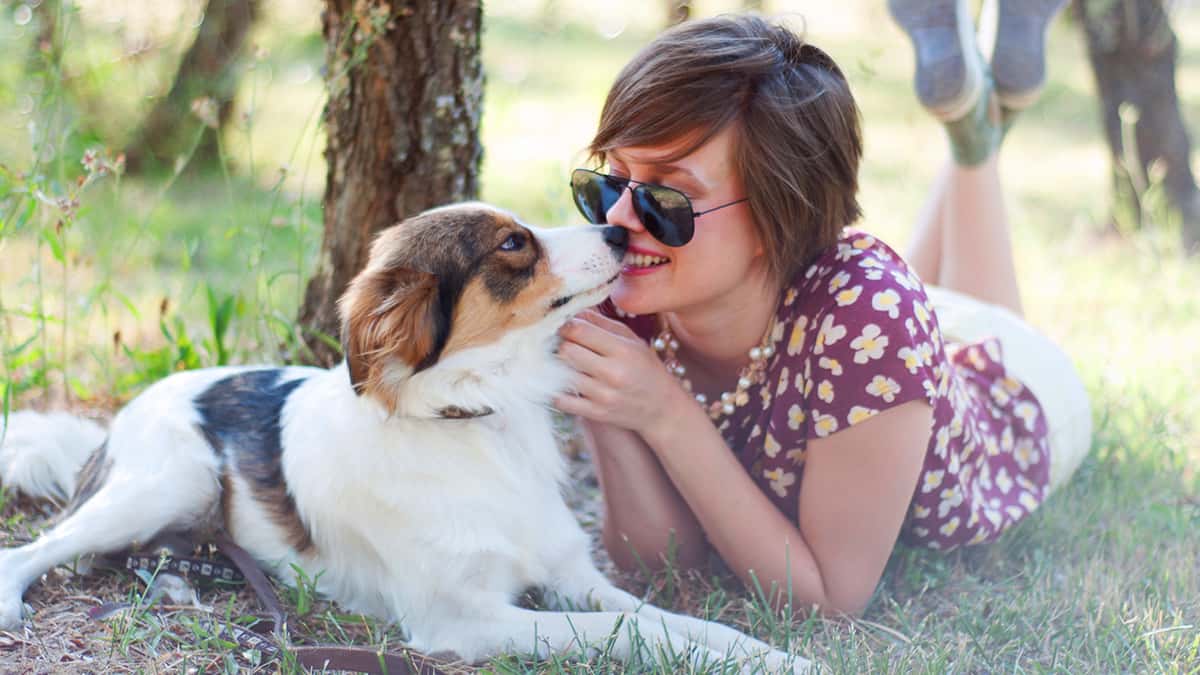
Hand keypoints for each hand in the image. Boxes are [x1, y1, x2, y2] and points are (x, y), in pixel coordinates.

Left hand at [554, 309, 683, 435]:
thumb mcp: (631, 340)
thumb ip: (602, 323)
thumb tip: (573, 311)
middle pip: (566, 351)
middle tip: (566, 346)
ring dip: (559, 367)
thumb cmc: (645, 368)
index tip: (566, 327)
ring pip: (561, 374)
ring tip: (566, 363)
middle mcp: (612, 373)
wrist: (662, 408)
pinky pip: (561, 400)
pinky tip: (565, 384)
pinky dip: (557, 391)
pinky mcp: (595, 413)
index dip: (566, 326)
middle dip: (562, 345)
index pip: (579, 330)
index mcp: (622, 350)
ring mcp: (602, 395)